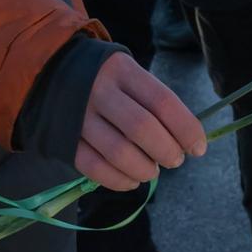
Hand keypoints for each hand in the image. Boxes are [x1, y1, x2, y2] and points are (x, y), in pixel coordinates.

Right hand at [75, 53, 207, 190]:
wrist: (53, 72)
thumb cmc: (108, 80)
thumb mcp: (131, 75)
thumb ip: (155, 103)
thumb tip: (187, 141)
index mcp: (123, 70)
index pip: (163, 101)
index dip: (186, 129)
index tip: (199, 148)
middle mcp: (99, 90)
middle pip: (141, 128)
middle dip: (166, 151)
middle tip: (175, 160)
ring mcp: (79, 116)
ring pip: (118, 152)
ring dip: (143, 169)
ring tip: (152, 171)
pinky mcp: (65, 139)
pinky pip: (94, 167)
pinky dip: (118, 180)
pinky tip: (132, 181)